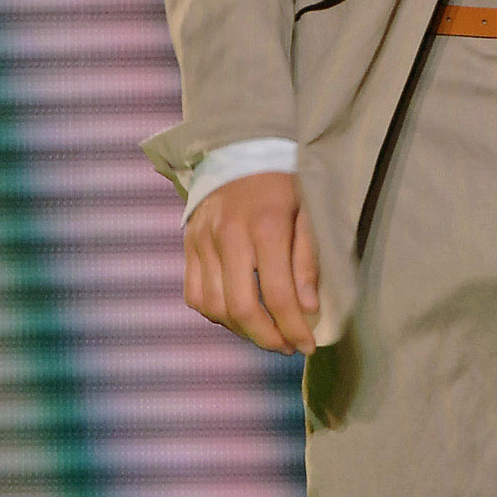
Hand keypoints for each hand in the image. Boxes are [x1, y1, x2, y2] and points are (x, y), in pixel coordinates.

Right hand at [183, 171, 320, 350]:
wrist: (241, 149)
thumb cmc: (284, 183)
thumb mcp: (309, 213)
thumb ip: (308, 261)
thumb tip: (308, 308)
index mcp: (265, 227)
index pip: (277, 294)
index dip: (294, 328)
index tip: (308, 346)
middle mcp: (228, 236)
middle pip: (241, 307)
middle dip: (266, 337)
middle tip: (286, 347)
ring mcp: (202, 241)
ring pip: (213, 306)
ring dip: (241, 331)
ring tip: (265, 333)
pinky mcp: (187, 244)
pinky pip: (193, 294)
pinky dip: (214, 314)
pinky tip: (236, 315)